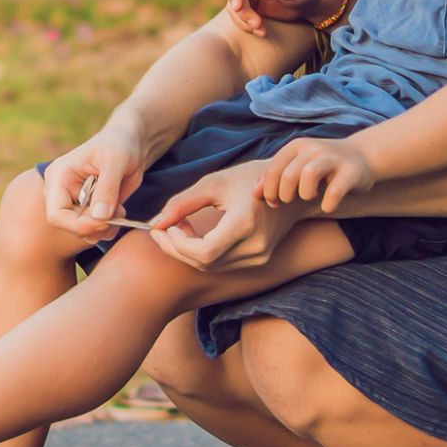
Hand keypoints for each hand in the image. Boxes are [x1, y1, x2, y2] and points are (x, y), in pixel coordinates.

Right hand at [43, 127, 149, 242]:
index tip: (104, 222)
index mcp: (59, 177)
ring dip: (105, 227)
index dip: (78, 225)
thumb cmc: (119, 144)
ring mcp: (74, 203)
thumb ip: (107, 189)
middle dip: (96, 225)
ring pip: (83, 232)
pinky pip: (94, 230)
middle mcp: (61, 193)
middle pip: (70, 226)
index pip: (56, 214)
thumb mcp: (115, 160)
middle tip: (119, 211)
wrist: (129, 144)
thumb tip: (100, 217)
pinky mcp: (87, 210)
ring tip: (120, 208)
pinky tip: (119, 210)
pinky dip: (109, 227)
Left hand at [149, 161, 312, 270]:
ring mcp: (259, 257)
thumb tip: (156, 222)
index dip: (177, 244)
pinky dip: (202, 254)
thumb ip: (182, 203)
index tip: (164, 226)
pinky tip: (194, 235)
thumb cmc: (251, 179)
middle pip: (204, 263)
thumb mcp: (214, 183)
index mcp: (245, 224)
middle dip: (176, 248)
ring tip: (177, 228)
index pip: (202, 252)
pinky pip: (222, 265)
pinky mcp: (259, 260)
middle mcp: (255, 247)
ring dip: (187, 252)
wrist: (291, 189)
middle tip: (161, 229)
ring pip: (211, 267)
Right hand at [225, 0, 323, 37]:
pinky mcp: (250, 3)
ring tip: (261, 29)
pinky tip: (261, 31)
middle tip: (256, 24)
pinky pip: (240, 15)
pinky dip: (247, 25)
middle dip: (242, 11)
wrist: (312, 0)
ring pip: (234, 6)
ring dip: (244, 20)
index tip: (238, 7)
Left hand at [258, 136, 375, 213]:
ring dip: (304, 194)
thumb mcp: (297, 165)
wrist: (361, 156)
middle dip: (283, 194)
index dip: (268, 190)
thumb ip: (276, 176)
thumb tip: (255, 194)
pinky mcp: (351, 172)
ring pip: (309, 175)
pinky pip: (334, 192)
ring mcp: (333, 159)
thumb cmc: (322, 167)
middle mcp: (313, 149)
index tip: (272, 203)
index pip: (273, 169)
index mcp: (297, 146)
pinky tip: (327, 206)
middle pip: (288, 174)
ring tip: (308, 197)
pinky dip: (327, 204)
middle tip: (288, 202)